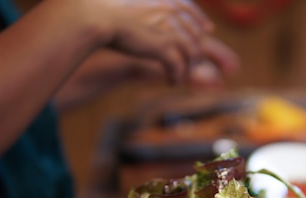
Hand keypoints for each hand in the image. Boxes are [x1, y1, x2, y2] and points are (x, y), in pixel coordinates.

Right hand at [99, 0, 214, 83]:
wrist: (97, 18)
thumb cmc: (106, 12)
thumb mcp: (132, 5)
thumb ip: (146, 9)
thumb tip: (151, 14)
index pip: (190, 9)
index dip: (201, 21)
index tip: (208, 29)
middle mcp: (170, 12)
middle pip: (196, 33)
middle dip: (198, 49)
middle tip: (193, 63)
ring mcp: (168, 29)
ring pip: (192, 52)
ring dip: (189, 66)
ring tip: (180, 75)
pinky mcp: (162, 47)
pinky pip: (178, 66)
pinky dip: (177, 76)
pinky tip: (171, 81)